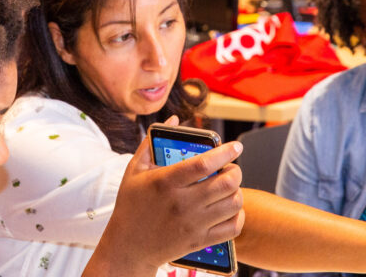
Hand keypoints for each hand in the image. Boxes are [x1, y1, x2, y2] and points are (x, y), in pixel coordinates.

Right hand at [83, 116, 244, 275]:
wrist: (128, 247)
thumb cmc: (131, 205)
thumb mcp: (134, 170)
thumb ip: (152, 142)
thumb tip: (173, 119)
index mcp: (165, 182)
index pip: (203, 164)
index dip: (224, 152)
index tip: (236, 146)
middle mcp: (181, 203)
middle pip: (225, 183)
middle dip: (235, 171)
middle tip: (231, 169)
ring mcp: (192, 224)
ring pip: (233, 204)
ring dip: (236, 192)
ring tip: (228, 187)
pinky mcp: (199, 241)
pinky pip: (233, 227)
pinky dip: (238, 216)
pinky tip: (229, 209)